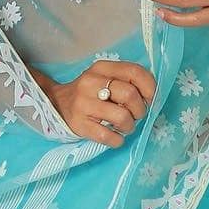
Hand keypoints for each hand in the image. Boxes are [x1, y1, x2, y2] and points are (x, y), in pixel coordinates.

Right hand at [33, 60, 156, 147]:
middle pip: (130, 95)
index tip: (150, 99)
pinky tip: (116, 137)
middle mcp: (91, 83)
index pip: (135, 72)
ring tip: (125, 126)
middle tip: (136, 115)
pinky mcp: (79, 124)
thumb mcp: (105, 77)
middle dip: (140, 110)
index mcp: (102, 68)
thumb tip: (151, 97)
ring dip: (130, 126)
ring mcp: (84, 104)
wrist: (57, 104)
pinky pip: (107, 136)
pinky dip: (117, 140)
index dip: (150, 87)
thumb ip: (126, 81)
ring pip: (122, 117)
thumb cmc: (90, 92)